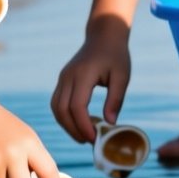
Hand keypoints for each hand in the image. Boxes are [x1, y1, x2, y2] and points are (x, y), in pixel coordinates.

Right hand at [50, 21, 130, 143]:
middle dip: (73, 129)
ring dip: (67, 125)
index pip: (77, 105)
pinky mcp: (63, 80)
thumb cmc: (116, 55)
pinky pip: (57, 102)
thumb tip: (110, 123)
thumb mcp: (122, 76)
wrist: (104, 35)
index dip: (83, 125)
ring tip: (84, 136)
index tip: (95, 138)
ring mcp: (63, 78)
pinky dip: (65, 116)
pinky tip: (79, 123)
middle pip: (62, 109)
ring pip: (56, 107)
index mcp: (83, 74)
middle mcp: (68, 76)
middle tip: (89, 141)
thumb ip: (115, 99)